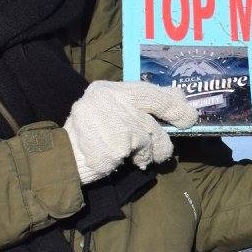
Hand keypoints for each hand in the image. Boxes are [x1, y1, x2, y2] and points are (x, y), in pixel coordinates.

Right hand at [62, 81, 198, 183]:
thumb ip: (141, 104)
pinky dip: (134, 161)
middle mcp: (110, 100)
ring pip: (150, 138)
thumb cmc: (91, 136)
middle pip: (154, 110)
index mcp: (107, 89)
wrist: (62, 161)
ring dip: (149, 152)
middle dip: (172, 121)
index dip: (172, 101)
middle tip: (180, 131)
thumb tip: (180, 97)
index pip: (147, 90)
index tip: (189, 112)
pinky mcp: (117, 145)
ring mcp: (113, 122)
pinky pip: (138, 156)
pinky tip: (120, 161)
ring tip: (137, 156)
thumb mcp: (113, 112)